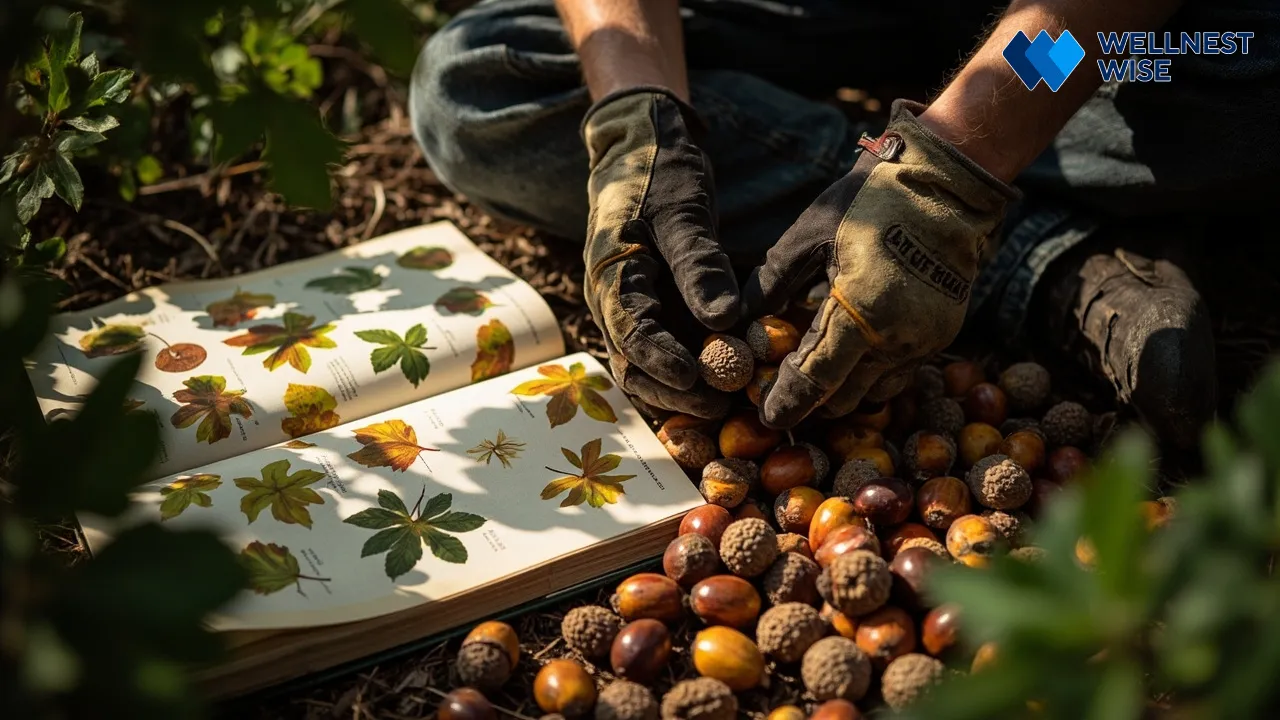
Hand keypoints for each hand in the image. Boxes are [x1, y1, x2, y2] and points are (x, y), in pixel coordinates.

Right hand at [581, 87, 739, 417]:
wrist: (644, 147)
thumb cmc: (659, 170)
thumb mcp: (682, 211)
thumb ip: (699, 264)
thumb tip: (722, 318)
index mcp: (610, 274)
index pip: (629, 332)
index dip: (661, 362)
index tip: (698, 380)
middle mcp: (615, 301)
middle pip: (634, 364)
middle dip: (676, 390)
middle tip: (723, 404)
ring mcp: (637, 307)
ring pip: (652, 365)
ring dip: (688, 387)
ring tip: (733, 400)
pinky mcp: (659, 307)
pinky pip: (674, 347)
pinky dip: (700, 366)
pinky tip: (735, 376)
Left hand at [742, 100, 1018, 428]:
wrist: (948, 183)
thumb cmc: (872, 201)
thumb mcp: (809, 234)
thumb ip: (772, 282)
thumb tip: (736, 319)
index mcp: (861, 313)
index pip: (815, 379)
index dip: (787, 403)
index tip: (767, 417)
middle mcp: (897, 338)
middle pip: (845, 399)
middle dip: (813, 403)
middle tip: (783, 390)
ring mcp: (924, 341)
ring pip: (875, 392)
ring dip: (844, 390)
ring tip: (816, 371)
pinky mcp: (941, 336)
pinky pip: (899, 372)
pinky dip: (871, 371)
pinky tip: (851, 350)